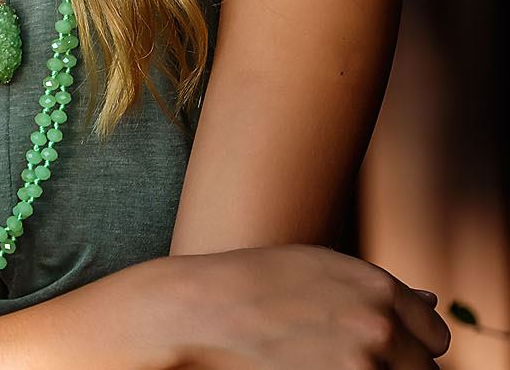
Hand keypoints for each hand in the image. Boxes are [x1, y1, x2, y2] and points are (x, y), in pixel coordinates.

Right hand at [119, 244, 450, 368]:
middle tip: (346, 358)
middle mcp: (381, 326)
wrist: (194, 313)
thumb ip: (376, 289)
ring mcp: (363, 366)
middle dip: (397, 366)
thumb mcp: (315, 269)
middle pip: (426, 369)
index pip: (434, 335)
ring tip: (321, 362)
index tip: (382, 346)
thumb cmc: (249, 284)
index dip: (410, 343)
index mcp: (379, 288)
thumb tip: (432, 302)